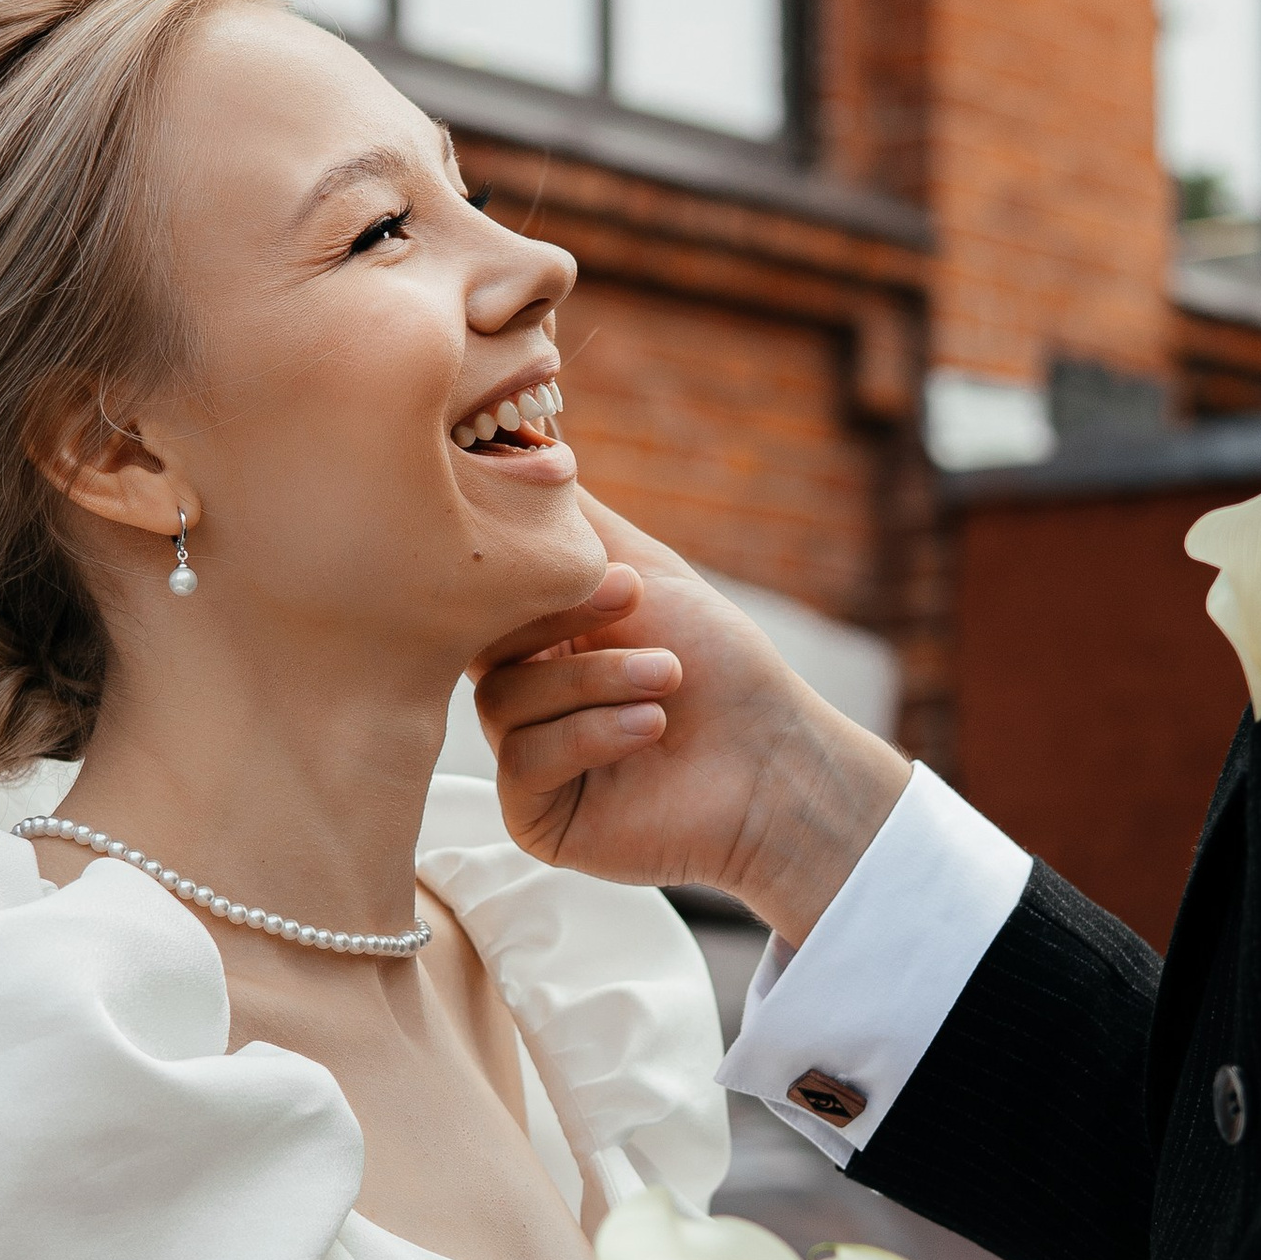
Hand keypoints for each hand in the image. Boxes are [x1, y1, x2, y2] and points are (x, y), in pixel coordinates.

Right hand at [471, 500, 908, 944]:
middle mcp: (527, 698)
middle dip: (563, 622)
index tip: (616, 574)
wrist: (777, 764)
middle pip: (483, 646)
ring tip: (667, 680)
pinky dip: (587, 736)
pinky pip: (523, 763)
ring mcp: (528, 760)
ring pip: (503, 703)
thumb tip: (519, 443)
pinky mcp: (537, 816)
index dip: (533, 580)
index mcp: (541, 643)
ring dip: (592, 682)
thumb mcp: (649, 573)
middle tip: (636, 604)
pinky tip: (647, 729)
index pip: (487, 600)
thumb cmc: (724, 669)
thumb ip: (577, 522)